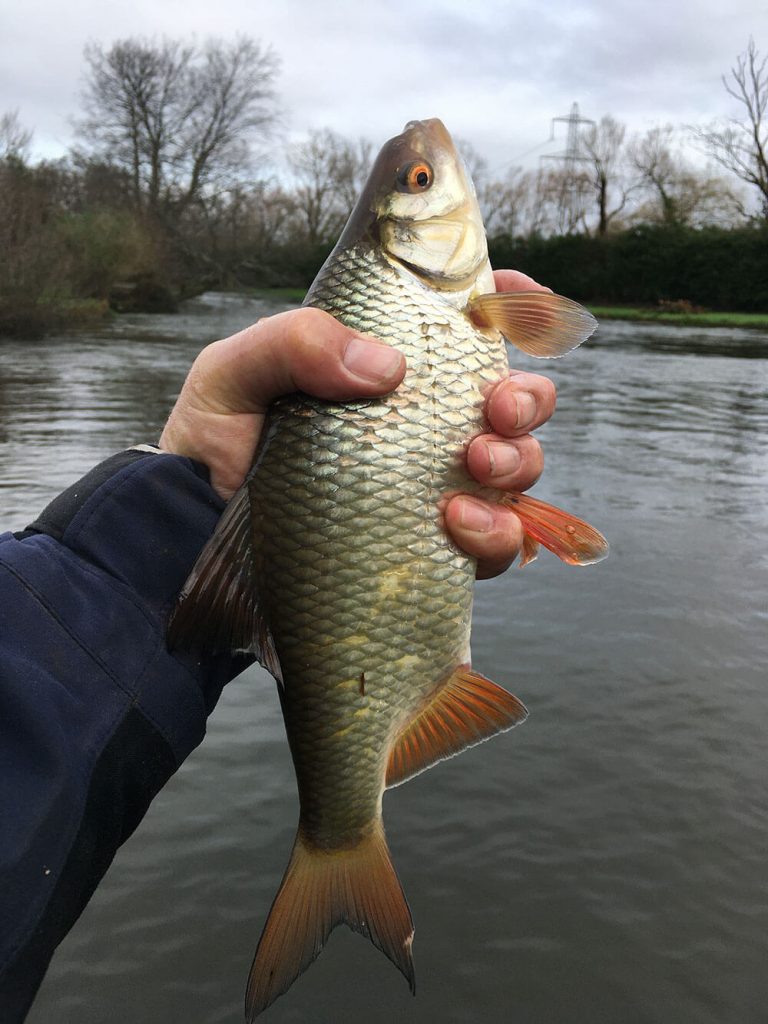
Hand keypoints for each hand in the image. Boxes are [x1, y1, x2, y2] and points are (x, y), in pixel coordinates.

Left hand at [159, 269, 555, 578]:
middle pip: (511, 397)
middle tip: (498, 407)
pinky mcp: (431, 547)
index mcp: (379, 366)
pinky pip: (498, 542)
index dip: (505, 303)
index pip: (460, 325)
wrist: (194, 537)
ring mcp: (429, 486)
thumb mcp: (232, 375)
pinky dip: (498, 531)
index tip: (518, 298)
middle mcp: (417, 425)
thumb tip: (387, 368)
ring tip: (476, 464)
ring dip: (519, 459)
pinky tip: (458, 522)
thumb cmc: (211, 446)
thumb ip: (294, 343)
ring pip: (517, 465)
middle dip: (527, 395)